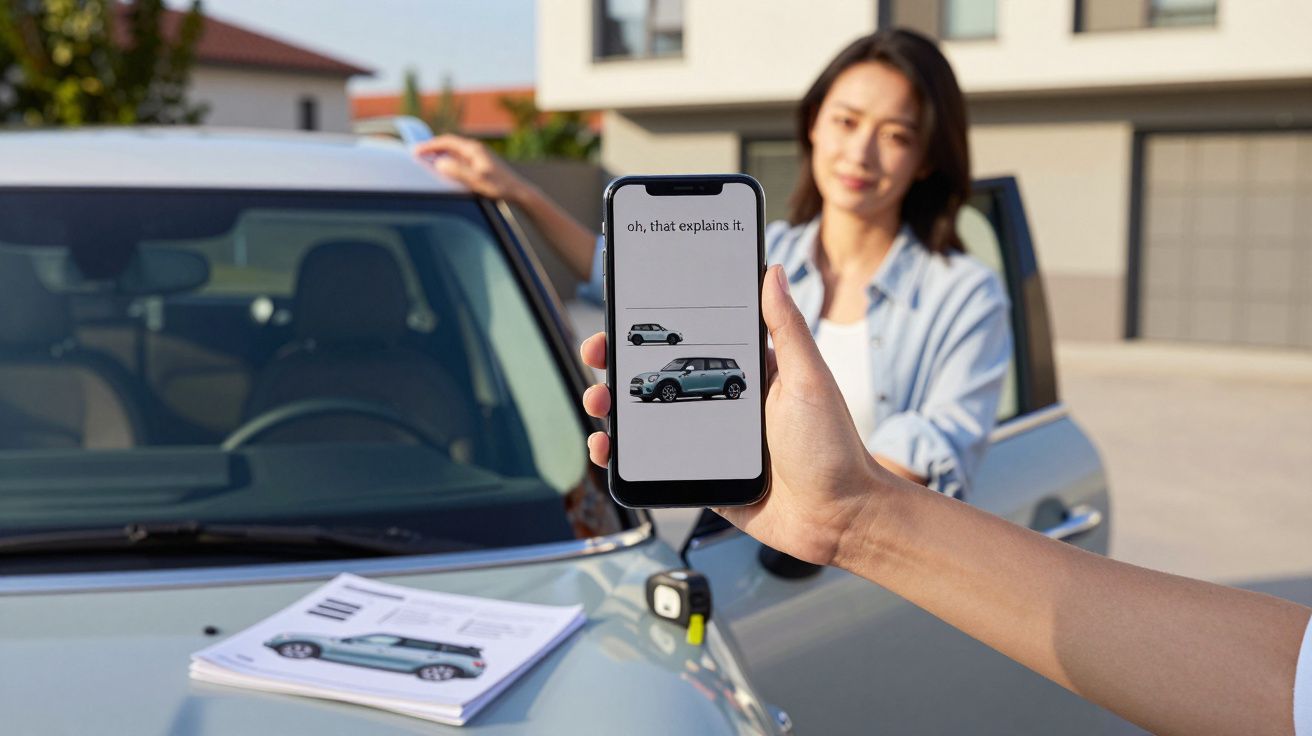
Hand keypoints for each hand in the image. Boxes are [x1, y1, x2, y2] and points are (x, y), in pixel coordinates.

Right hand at [413, 135, 532, 203]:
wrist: (519, 192)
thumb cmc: (500, 187)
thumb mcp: (477, 180)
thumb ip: (458, 172)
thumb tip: (440, 163)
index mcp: (473, 149)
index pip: (446, 141)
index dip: (429, 146)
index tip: (416, 151)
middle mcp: (476, 149)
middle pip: (449, 144)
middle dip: (432, 149)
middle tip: (417, 154)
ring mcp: (479, 156)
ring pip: (454, 152)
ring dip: (440, 155)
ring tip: (426, 161)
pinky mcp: (481, 164)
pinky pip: (460, 159)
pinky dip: (448, 161)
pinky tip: (445, 170)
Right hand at [580, 265, 909, 566]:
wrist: (839, 518)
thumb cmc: (833, 446)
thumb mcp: (809, 379)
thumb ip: (786, 328)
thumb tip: (773, 269)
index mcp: (746, 372)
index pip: (690, 340)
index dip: (653, 327)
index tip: (623, 314)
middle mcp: (723, 403)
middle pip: (657, 376)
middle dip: (619, 364)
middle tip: (597, 356)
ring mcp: (709, 441)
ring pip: (647, 419)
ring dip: (613, 407)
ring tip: (598, 404)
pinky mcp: (702, 476)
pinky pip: (654, 462)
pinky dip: (623, 455)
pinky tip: (607, 449)